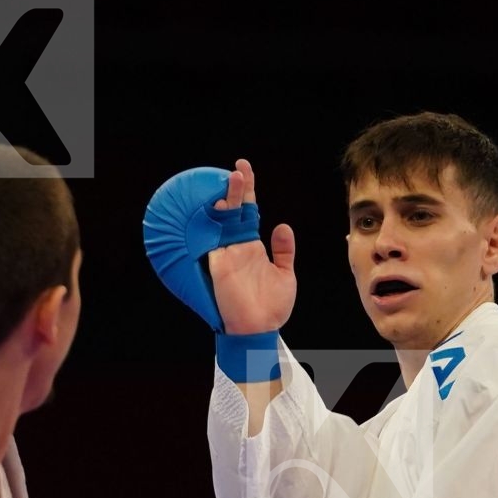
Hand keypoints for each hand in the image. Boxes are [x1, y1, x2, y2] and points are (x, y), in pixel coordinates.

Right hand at [206, 159, 296, 334]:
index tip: (244, 170)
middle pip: (234, 210)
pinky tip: (217, 206)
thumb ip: (284, 250)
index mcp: (252, 246)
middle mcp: (236, 246)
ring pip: (222, 221)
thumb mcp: (285, 273)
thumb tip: (282, 225)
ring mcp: (226, 254)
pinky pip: (212, 241)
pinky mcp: (219, 265)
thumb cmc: (272, 306)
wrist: (261, 329)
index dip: (248, 190)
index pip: (249, 211)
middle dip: (236, 188)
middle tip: (238, 167)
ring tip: (234, 178)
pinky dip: (212, 224)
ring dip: (227, 200)